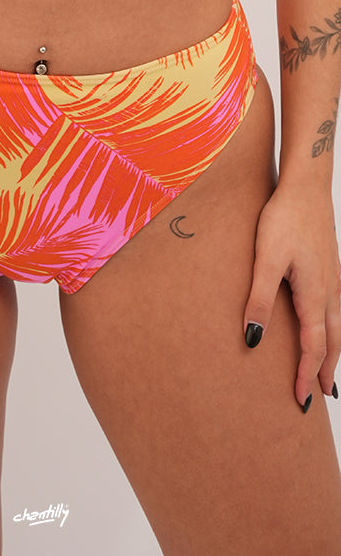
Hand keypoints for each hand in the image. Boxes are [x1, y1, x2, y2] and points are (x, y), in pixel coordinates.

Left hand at [243, 181, 340, 410]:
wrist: (306, 187)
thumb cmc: (284, 219)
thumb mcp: (266, 261)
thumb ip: (259, 299)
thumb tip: (254, 340)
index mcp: (316, 294)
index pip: (314, 347)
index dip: (306, 374)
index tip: (300, 400)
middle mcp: (331, 291)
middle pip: (333, 342)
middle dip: (326, 371)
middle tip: (320, 397)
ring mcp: (334, 278)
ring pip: (338, 326)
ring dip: (332, 352)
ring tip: (326, 371)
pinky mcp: (330, 267)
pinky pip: (336, 310)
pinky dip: (333, 330)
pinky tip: (324, 327)